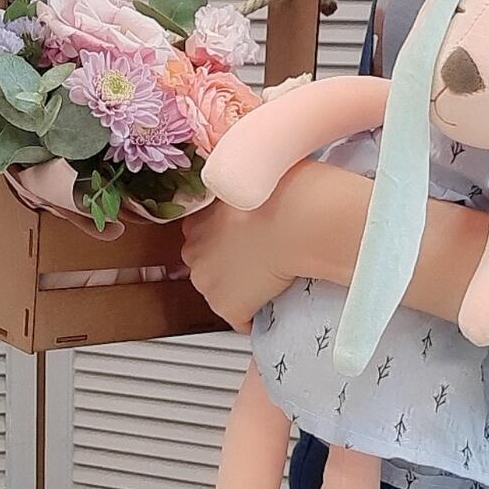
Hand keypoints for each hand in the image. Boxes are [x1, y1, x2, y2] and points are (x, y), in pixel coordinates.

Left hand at [182, 177, 300, 332]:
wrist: (294, 220)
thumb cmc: (280, 192)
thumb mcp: (248, 177)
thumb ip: (236, 183)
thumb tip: (240, 168)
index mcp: (196, 222)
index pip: (204, 240)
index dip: (228, 242)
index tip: (247, 243)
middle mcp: (193, 253)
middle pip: (209, 268)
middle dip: (231, 267)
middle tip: (261, 260)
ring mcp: (208, 283)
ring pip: (223, 293)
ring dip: (242, 291)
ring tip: (269, 280)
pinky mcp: (228, 306)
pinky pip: (241, 320)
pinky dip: (256, 316)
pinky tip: (271, 302)